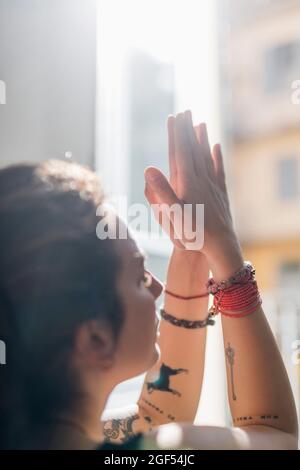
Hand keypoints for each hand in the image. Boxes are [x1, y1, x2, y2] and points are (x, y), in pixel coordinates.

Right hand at [144, 111, 242, 279]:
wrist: (221, 247)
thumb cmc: (194, 234)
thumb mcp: (173, 216)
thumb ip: (160, 192)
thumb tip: (148, 169)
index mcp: (188, 183)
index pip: (181, 152)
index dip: (177, 133)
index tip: (175, 116)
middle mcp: (202, 180)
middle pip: (193, 149)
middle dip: (188, 130)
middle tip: (185, 111)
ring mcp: (213, 185)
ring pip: (206, 156)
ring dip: (202, 139)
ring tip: (200, 122)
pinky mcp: (220, 193)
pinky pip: (218, 169)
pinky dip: (216, 156)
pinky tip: (216, 147)